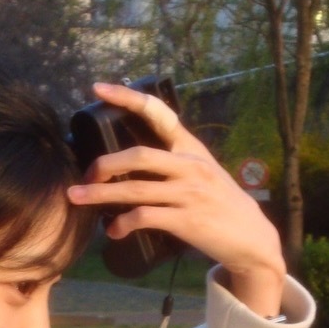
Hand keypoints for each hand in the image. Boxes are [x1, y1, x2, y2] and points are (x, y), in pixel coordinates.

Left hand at [66, 82, 285, 316]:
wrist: (252, 238)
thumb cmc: (220, 204)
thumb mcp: (203, 172)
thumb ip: (174, 161)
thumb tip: (131, 160)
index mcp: (192, 148)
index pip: (159, 114)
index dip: (127, 98)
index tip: (98, 88)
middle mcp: (191, 165)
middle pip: (138, 155)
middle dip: (105, 164)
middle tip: (86, 174)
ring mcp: (189, 193)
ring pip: (135, 189)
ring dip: (100, 195)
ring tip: (76, 197)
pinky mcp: (186, 220)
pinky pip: (143, 218)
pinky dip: (122, 224)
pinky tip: (113, 231)